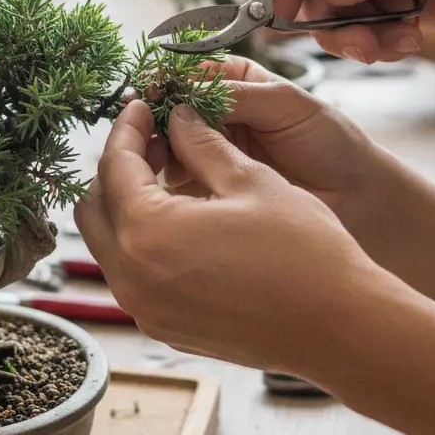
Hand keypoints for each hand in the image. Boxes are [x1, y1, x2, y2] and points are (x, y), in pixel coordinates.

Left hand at [74, 98, 378, 376]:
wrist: (339, 327)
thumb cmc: (303, 251)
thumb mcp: (250, 180)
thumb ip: (201, 144)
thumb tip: (177, 118)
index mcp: (148, 233)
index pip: (114, 167)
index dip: (127, 129)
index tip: (142, 108)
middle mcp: (133, 278)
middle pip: (94, 208)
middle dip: (117, 167)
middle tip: (154, 140)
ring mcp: (146, 309)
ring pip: (110, 243)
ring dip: (128, 205)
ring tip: (170, 176)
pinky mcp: (165, 327)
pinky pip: (133, 274)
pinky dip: (143, 241)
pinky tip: (182, 220)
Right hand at [161, 57, 392, 218]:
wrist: (359, 200)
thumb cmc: (332, 143)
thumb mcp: (286, 104)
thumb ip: (237, 93)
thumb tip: (184, 90)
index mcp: (238, 82)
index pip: (192, 73)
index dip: (170, 78)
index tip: (153, 87)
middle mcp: (220, 115)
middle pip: (174, 108)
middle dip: (160, 114)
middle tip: (150, 125)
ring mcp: (214, 152)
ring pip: (172, 143)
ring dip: (162, 146)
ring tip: (162, 154)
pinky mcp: (214, 187)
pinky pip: (180, 178)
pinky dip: (171, 176)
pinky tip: (172, 179)